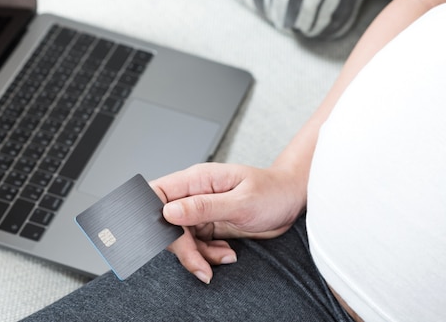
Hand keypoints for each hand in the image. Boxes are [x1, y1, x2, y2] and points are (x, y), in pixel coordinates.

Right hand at [150, 162, 305, 283]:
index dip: (154, 216)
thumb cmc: (272, 192)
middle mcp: (194, 193)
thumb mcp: (240, 202)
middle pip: (167, 223)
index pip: (158, 193)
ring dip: (198, 255)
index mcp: (197, 179)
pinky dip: (209, 255)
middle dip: (182, 247)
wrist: (291, 200)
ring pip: (181, 238)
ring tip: (223, 256)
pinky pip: (197, 245)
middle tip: (201, 265)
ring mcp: (201, 210)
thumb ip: (204, 207)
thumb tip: (169, 211)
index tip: (167, 238)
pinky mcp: (209, 224)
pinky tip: (227, 254)